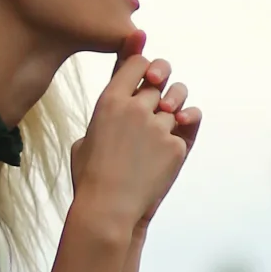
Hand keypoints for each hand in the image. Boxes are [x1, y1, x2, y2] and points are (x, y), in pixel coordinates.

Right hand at [69, 46, 200, 236]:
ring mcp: (158, 126)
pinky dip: (177, 140)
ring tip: (163, 126)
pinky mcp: (176, 146)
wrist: (108, 209)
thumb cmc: (91, 176)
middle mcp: (136, 108)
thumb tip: (119, 99)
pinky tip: (163, 155)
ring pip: (177, 105)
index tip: (148, 76)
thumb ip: (106, 114)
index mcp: (109, 100)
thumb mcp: (86, 137)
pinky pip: (184, 132)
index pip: (138, 62)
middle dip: (160, 92)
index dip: (145, 67)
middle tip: (158, 104)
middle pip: (160, 81)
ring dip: (173, 113)